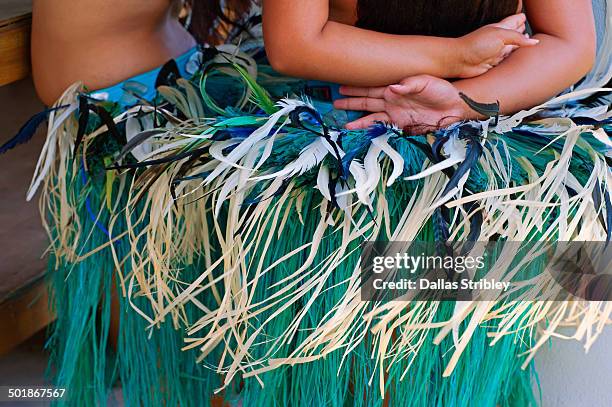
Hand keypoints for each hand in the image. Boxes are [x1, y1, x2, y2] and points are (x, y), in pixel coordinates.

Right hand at [334, 75, 473, 133]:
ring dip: (357, 117)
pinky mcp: (401, 124)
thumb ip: (409, 84)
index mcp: (396, 88)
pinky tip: (359, 131)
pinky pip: (381, 127)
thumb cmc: (442, 90)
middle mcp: (392, 101)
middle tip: (335, 101)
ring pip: (371, 115)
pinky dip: (370, 129)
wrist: (455, 106)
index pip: (371, 88)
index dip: (357, 88)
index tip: (342, 86)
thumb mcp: (427, 82)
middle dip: (351, 101)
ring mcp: (395, 113)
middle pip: (367, 101)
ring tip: (343, 121)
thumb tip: (392, 88)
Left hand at [457, 13, 537, 77]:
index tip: (525, 16)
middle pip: (514, 34)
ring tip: (528, 44)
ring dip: (519, 46)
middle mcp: (499, 39)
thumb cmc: (476, 45)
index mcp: (501, 28)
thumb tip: (534, 42)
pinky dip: (513, 60)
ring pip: (512, 48)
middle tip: (528, 28)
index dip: (520, 18)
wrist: (460, 61)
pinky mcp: (495, 63)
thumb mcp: (500, 35)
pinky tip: (517, 59)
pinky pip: (507, 61)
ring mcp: (497, 51)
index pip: (514, 21)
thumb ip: (518, 37)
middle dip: (521, 31)